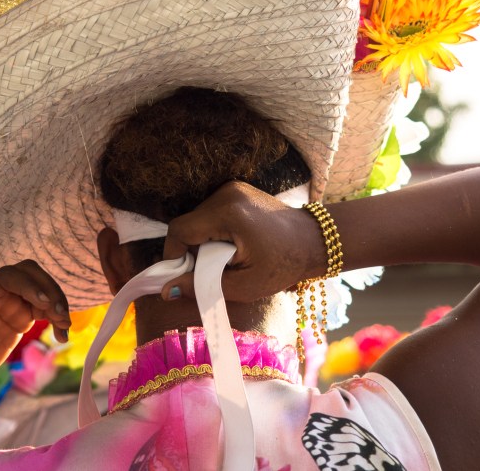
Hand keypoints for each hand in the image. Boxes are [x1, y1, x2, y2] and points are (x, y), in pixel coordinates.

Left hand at [0, 259, 71, 394]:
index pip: (6, 277)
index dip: (27, 285)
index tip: (45, 302)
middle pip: (29, 275)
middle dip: (48, 290)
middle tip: (61, 315)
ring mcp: (9, 303)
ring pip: (41, 289)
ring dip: (57, 304)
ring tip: (65, 328)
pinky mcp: (21, 316)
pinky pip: (45, 308)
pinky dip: (57, 318)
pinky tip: (62, 336)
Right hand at [160, 182, 323, 301]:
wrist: (313, 241)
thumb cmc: (284, 266)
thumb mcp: (245, 285)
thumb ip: (203, 287)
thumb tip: (166, 291)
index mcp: (228, 213)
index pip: (180, 230)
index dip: (174, 255)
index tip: (182, 276)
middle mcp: (226, 194)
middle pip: (188, 224)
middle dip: (190, 251)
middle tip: (206, 273)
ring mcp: (231, 188)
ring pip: (197, 219)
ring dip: (201, 242)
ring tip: (222, 260)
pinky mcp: (235, 190)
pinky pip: (209, 213)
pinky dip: (211, 232)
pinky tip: (229, 247)